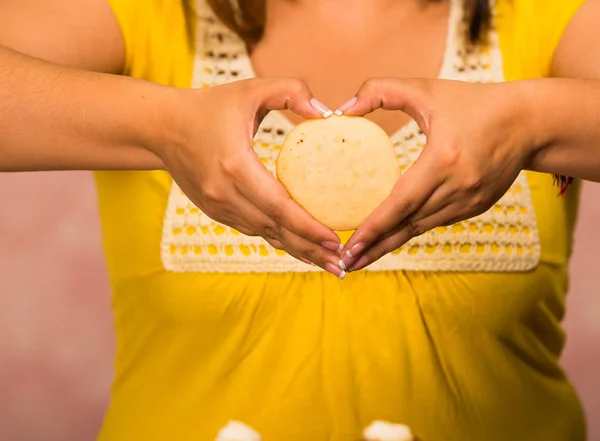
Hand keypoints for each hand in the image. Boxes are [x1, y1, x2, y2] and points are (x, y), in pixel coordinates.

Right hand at [151, 78, 345, 276]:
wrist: (163, 127)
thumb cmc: (210, 106)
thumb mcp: (251, 89)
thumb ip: (291, 90)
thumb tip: (326, 114)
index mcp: (236, 165)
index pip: (279, 206)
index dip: (309, 227)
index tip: (336, 239)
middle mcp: (226, 193)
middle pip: (275, 230)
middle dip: (311, 250)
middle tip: (342, 266)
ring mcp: (218, 206)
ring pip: (264, 235)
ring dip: (297, 250)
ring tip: (328, 263)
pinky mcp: (216, 211)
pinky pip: (252, 229)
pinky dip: (277, 239)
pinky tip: (299, 248)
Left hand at [337, 78, 534, 270]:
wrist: (528, 123)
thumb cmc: (474, 103)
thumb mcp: (426, 89)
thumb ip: (381, 91)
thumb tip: (343, 109)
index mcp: (444, 160)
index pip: (401, 203)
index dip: (373, 227)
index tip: (349, 246)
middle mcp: (458, 187)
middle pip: (407, 225)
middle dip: (374, 246)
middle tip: (344, 264)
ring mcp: (470, 202)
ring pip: (421, 228)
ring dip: (390, 244)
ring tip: (361, 258)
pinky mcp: (476, 207)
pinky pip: (436, 222)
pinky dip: (412, 229)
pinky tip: (391, 239)